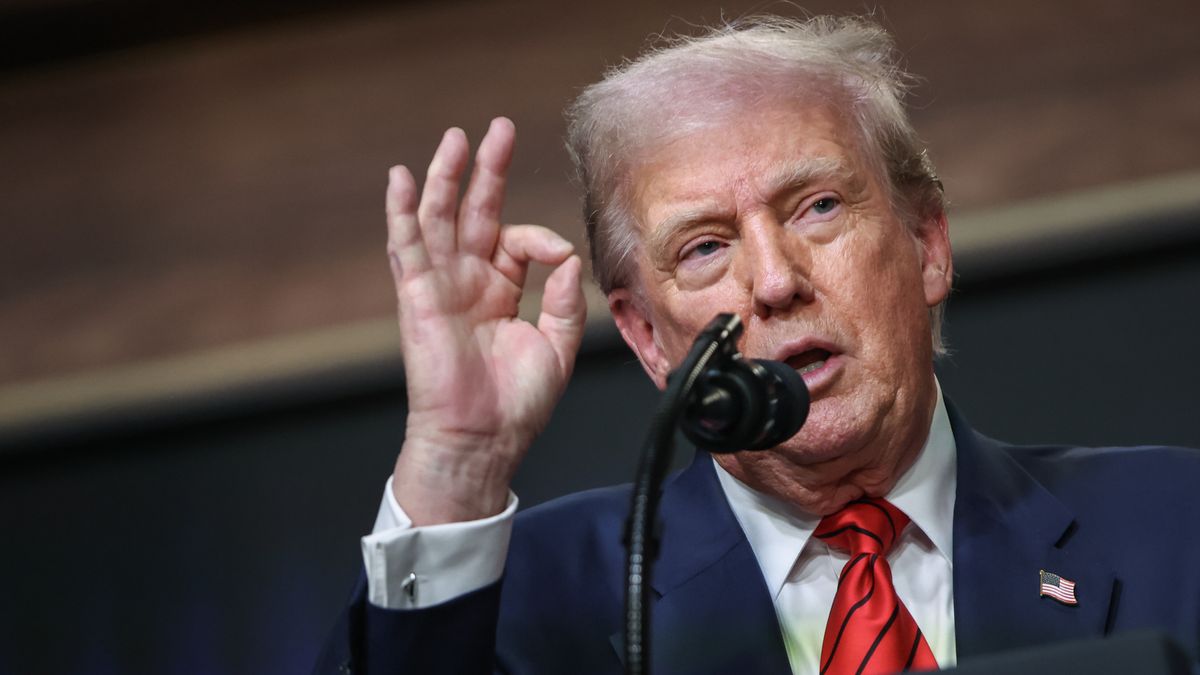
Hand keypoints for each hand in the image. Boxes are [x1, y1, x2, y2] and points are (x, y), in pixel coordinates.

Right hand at [386, 118, 585, 524]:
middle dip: (486, 170)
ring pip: (439, 220)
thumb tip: (565, 255)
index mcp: (499, 290)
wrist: (482, 440)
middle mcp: (467, 282)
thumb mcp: (556, 345)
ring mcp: (440, 286)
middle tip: (498, 130)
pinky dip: (402, 212)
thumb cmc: (515, 404)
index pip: (516, 240)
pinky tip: (403, 180)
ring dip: (446, 177)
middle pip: (474, 213)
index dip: (540, 238)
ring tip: (455, 139)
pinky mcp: (418, 297)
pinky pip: (407, 247)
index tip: (555, 255)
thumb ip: (563, 298)